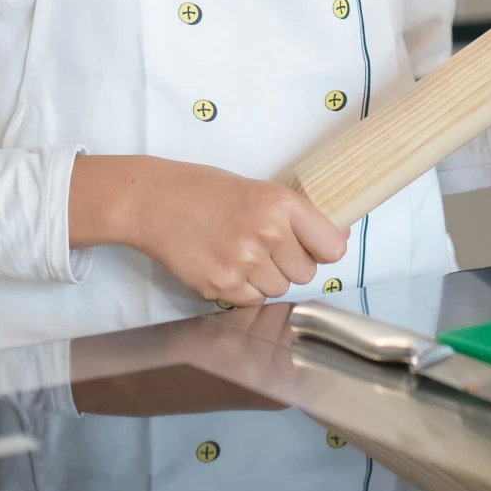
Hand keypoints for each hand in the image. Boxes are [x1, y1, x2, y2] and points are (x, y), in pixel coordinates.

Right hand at [69, 154, 347, 304]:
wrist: (153, 202)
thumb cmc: (205, 190)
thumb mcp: (258, 189)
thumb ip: (296, 215)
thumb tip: (337, 239)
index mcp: (280, 203)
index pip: (332, 245)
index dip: (323, 248)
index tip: (313, 247)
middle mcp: (267, 234)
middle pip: (306, 273)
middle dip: (290, 264)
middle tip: (266, 248)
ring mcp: (243, 263)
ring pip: (279, 289)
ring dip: (266, 278)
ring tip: (240, 255)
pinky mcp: (221, 287)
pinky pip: (253, 301)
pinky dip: (244, 290)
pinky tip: (226, 266)